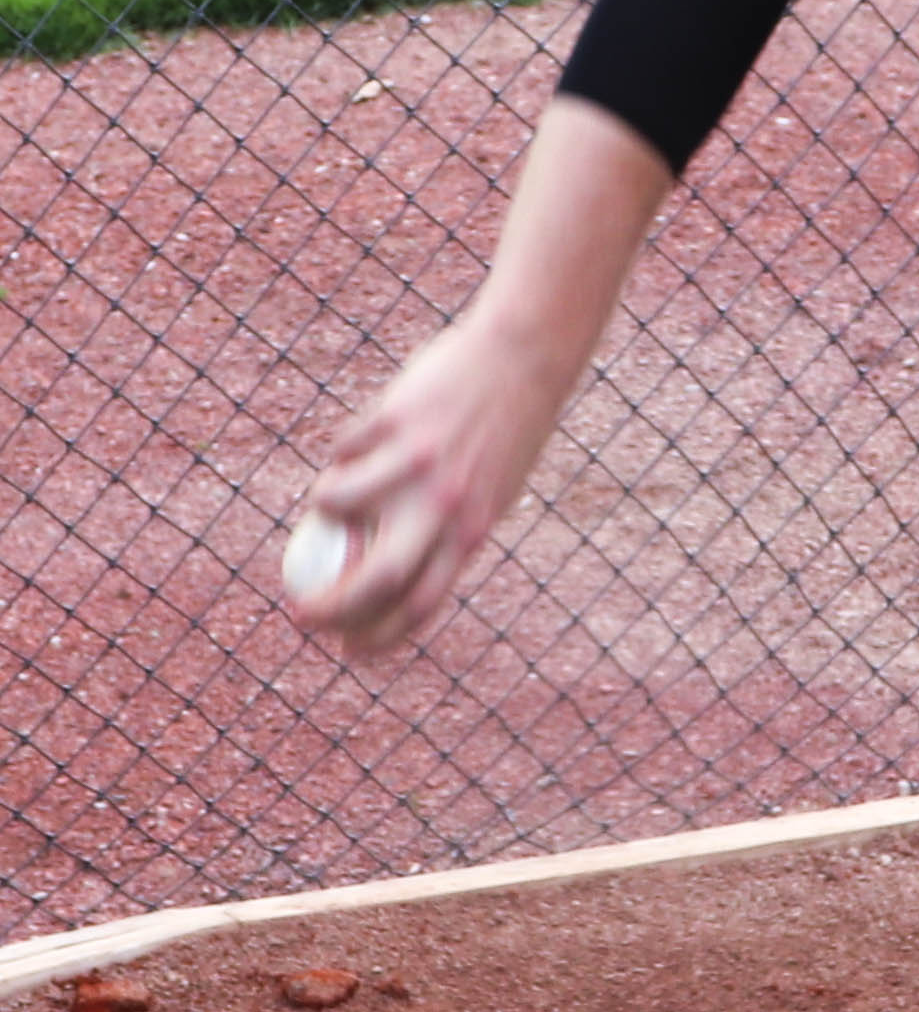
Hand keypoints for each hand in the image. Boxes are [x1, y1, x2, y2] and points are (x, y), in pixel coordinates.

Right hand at [283, 92, 674, 657]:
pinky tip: (367, 437)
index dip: (379, 640)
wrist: (526, 361)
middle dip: (329, 608)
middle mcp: (445, 507)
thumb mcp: (485, 494)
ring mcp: (419, 466)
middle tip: (301, 611)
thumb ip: (444, 531)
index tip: (349, 650)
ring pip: (339, 504)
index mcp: (471, 533)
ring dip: (325, 504)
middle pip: (374, 581)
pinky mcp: (396, 422)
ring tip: (336, 492)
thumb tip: (381, 569)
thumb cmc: (503, 434)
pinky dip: (343, 451)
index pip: (420, 609)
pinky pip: (345, 449)